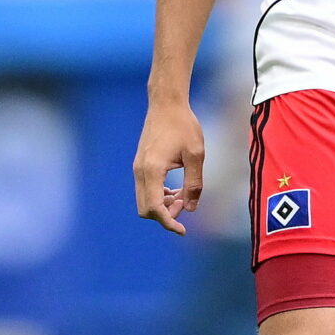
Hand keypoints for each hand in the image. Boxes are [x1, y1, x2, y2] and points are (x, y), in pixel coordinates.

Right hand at [132, 98, 207, 233]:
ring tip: (182, 196)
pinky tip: (174, 188)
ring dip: (162, 205)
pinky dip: (158, 196)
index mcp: (152, 170)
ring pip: (144, 201)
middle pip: (145, 209)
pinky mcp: (140, 165)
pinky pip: (145, 190)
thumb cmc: (183, 126)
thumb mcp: (196, 155)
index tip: (183, 230)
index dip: (168, 223)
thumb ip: (194, 184)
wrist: (166, 104)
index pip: (154, 208)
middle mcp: (140, 171)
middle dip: (165, 215)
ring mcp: (138, 168)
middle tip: (185, 205)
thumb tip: (190, 208)